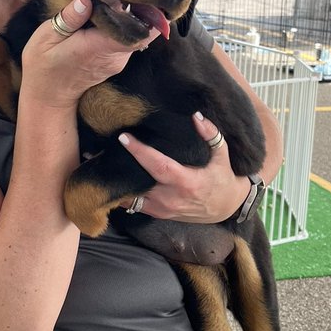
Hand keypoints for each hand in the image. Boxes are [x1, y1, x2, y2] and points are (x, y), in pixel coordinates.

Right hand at [20, 0, 158, 108]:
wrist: (49, 95)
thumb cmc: (44, 65)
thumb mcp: (46, 38)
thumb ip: (68, 19)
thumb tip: (86, 0)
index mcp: (98, 48)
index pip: (137, 33)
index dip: (147, 14)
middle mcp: (115, 56)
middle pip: (140, 29)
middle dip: (136, 7)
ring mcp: (118, 61)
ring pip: (135, 33)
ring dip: (128, 16)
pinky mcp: (117, 61)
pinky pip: (128, 39)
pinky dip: (123, 26)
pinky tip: (109, 14)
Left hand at [118, 113, 250, 223]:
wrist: (226, 208)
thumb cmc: (222, 179)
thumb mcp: (222, 155)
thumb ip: (210, 134)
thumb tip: (196, 116)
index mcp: (186, 182)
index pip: (157, 165)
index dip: (139, 151)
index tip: (124, 138)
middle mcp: (171, 198)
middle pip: (138, 181)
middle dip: (121, 165)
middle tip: (104, 147)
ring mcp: (162, 209)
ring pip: (132, 196)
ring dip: (119, 180)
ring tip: (106, 161)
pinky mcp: (158, 214)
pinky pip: (134, 204)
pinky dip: (124, 192)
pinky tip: (118, 177)